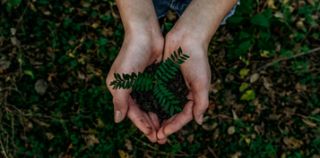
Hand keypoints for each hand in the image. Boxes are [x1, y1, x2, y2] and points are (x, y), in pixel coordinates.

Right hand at [106, 32, 163, 141]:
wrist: (145, 33)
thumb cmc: (131, 54)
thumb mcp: (122, 79)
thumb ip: (120, 100)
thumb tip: (117, 120)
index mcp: (119, 89)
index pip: (131, 112)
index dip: (141, 125)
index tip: (152, 135)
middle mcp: (129, 88)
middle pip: (141, 111)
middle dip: (150, 124)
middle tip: (161, 137)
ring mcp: (141, 83)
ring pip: (150, 105)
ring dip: (157, 117)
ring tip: (166, 129)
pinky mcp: (152, 78)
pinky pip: (157, 95)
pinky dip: (162, 105)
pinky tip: (169, 112)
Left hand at [155, 0, 236, 143]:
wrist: (187, 37)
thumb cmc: (197, 59)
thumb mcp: (202, 82)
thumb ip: (201, 102)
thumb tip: (199, 122)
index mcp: (194, 96)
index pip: (184, 116)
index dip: (175, 126)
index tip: (164, 132)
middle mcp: (183, 93)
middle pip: (173, 114)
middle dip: (165, 125)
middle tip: (156, 136)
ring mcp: (172, 86)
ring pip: (164, 106)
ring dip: (158, 117)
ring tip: (150, 127)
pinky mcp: (162, 78)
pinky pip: (156, 94)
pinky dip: (152, 102)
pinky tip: (144, 110)